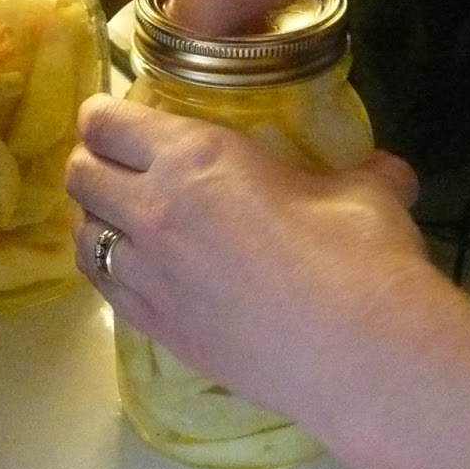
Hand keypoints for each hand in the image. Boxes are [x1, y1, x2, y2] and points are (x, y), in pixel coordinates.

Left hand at [66, 94, 436, 425]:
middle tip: (115, 162)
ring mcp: (149, 276)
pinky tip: (131, 270)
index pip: (111, 124)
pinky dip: (109, 270)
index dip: (103, 115)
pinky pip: (105, 288)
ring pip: (83, 236)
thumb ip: (362, 173)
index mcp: (195, 157)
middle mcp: (154, 211)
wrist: (358, 353)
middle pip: (82, 175)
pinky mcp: (157, 329)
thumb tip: (387, 173)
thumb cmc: (360, 255)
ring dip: (93, 219)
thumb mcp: (365, 192)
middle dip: (92, 161)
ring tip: (117, 218)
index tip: (111, 115)